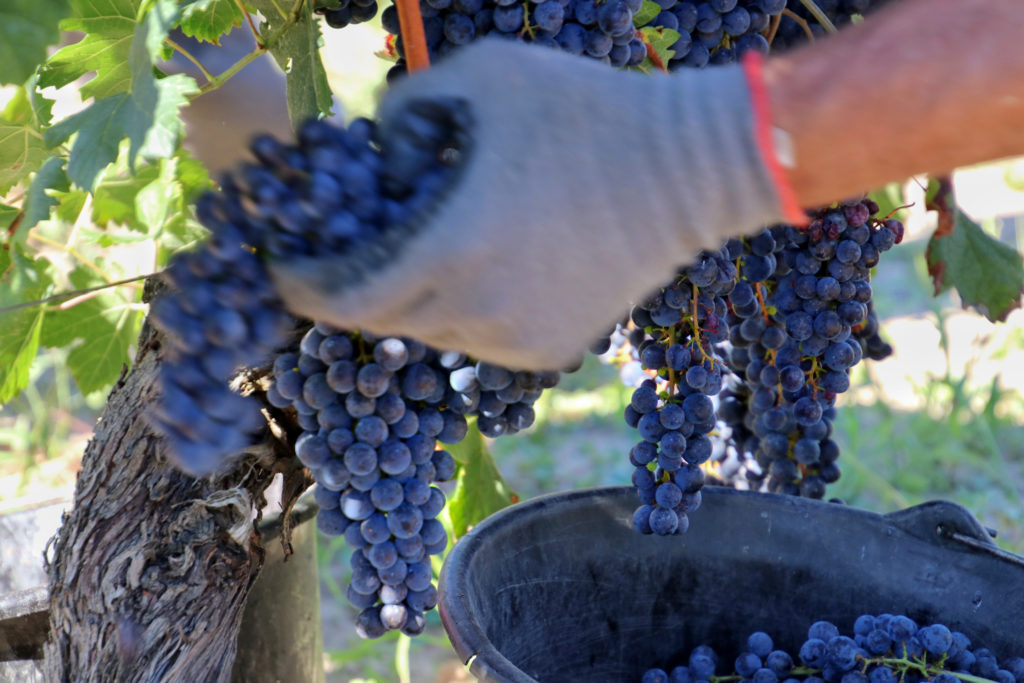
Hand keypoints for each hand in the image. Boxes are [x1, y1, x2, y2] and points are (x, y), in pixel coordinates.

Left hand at [269, 40, 788, 369]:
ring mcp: (517, 339)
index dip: (302, 288)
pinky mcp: (551, 350)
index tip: (284, 270)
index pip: (343, 299)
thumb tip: (378, 154)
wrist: (692, 169)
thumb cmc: (584, 112)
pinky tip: (487, 266)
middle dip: (357, 288)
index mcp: (449, 248)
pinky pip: (480, 341)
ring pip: (433, 334)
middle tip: (355, 250)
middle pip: (383, 320)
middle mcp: (477, 310)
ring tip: (433, 246)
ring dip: (415, 297)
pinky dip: (465, 311)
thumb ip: (405, 109)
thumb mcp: (481, 76)